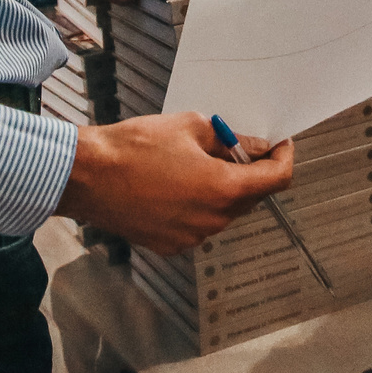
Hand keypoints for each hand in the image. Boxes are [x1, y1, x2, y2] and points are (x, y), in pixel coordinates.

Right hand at [58, 114, 293, 254]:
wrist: (88, 176)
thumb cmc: (137, 146)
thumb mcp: (192, 127)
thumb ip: (231, 140)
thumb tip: (256, 146)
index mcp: (223, 190)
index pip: (276, 180)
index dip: (283, 158)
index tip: (280, 144)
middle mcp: (213, 220)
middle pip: (251, 197)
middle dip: (251, 171)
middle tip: (235, 145)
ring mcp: (191, 237)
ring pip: (224, 212)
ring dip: (223, 189)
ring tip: (198, 162)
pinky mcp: (170, 245)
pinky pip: (199, 224)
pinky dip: (199, 205)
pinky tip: (177, 185)